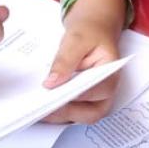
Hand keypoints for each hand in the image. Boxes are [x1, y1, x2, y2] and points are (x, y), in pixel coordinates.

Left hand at [40, 2, 122, 123]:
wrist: (91, 31)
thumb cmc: (89, 33)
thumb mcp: (76, 39)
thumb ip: (65, 60)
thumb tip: (51, 83)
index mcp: (112, 73)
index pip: (99, 90)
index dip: (78, 95)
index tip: (56, 93)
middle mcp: (106, 91)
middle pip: (92, 113)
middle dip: (67, 113)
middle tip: (42, 107)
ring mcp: (95, 100)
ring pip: (79, 117)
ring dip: (58, 116)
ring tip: (37, 109)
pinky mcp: (82, 102)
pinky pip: (70, 113)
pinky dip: (55, 113)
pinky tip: (40, 107)